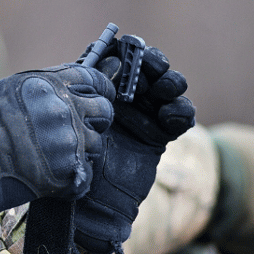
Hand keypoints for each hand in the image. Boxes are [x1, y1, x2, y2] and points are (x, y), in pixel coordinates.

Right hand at [0, 64, 115, 211]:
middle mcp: (65, 109)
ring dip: (79, 149)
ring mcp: (69, 141)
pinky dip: (73, 178)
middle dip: (95, 119)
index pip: (95, 81)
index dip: (99, 89)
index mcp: (50, 85)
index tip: (97, 95)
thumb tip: (58, 91)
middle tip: (76, 128)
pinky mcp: (67, 172)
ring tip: (53, 155)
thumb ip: (40, 90)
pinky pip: (84, 176)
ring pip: (95, 145)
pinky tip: (54, 176)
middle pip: (104, 111)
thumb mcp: (6, 89)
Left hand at [73, 45, 195, 253]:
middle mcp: (121, 99)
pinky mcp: (160, 136)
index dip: (127, 48)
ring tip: (164, 90)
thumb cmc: (71, 161)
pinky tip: (172, 116)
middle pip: (147, 68)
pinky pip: (180, 117)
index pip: (116, 57)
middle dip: (154, 62)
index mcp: (97, 88)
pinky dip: (182, 111)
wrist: (88, 207)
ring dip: (171, 82)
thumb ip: (88, 90)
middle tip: (151, 67)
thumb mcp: (72, 122)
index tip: (131, 46)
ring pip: (168, 88)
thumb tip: (108, 60)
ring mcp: (142, 116)